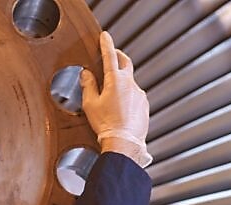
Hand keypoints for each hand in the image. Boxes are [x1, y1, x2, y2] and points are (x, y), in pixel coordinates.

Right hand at [80, 32, 150, 165]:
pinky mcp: (144, 105)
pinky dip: (127, 97)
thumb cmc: (107, 125)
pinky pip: (135, 96)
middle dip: (118, 56)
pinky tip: (120, 109)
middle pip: (125, 62)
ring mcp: (139, 94)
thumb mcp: (90, 104)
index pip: (110, 56)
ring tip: (111, 96)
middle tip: (113, 55)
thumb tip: (86, 74)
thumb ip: (88, 85)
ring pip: (129, 82)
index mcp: (115, 81)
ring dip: (121, 83)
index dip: (106, 44)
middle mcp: (130, 84)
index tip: (105, 36)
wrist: (124, 143)